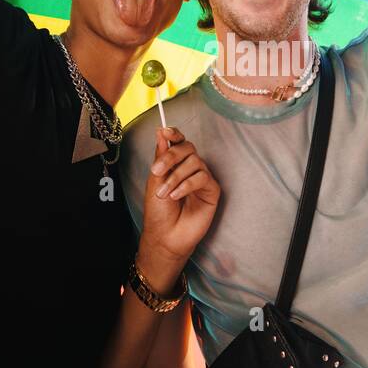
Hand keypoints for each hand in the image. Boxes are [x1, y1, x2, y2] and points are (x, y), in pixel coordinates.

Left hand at [140, 127, 219, 266]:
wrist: (165, 236)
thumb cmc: (159, 211)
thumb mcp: (155, 181)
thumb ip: (160, 157)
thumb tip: (161, 132)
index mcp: (176, 163)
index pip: (179, 142)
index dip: (174, 134)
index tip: (164, 132)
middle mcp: (190, 168)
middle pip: (188, 148)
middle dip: (171, 157)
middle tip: (157, 171)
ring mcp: (202, 178)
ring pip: (195, 162)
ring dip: (176, 176)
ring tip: (164, 193)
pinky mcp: (212, 190)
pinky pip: (202, 177)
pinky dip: (186, 185)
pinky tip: (176, 196)